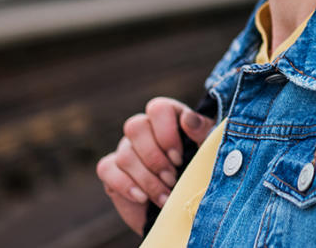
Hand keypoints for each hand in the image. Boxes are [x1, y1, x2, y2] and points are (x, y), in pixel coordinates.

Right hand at [96, 96, 215, 234]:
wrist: (182, 206)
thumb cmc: (199, 171)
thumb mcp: (208, 151)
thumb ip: (202, 132)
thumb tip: (187, 119)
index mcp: (168, 116)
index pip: (158, 108)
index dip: (166, 133)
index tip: (179, 158)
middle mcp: (144, 128)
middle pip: (135, 127)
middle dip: (155, 159)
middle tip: (172, 179)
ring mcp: (125, 147)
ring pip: (125, 155)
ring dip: (147, 180)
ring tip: (165, 197)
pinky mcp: (111, 169)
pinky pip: (107, 169)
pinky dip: (126, 186)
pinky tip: (143, 198)